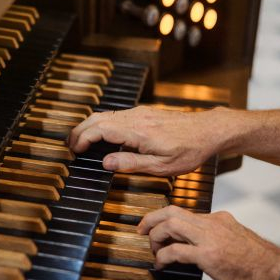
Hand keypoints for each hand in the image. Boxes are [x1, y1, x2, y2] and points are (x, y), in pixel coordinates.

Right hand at [68, 106, 237, 175]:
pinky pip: (115, 116)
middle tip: (69, 146)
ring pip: (105, 115)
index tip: (74, 151)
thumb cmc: (190, 150)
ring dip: (89, 126)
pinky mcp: (144, 114)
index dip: (82, 138)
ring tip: (80, 142)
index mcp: (138, 132)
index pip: (99, 129)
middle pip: (97, 118)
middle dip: (79, 131)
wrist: (209, 131)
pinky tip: (101, 136)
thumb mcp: (162, 166)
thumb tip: (105, 162)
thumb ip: (131, 163)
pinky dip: (101, 124)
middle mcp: (136, 118)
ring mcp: (140, 113)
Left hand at [138, 206, 279, 279]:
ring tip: (152, 249)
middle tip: (141, 230)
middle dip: (151, 219)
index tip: (157, 227)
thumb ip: (215, 237)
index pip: (185, 212)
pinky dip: (162, 256)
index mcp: (219, 218)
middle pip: (172, 211)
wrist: (275, 273)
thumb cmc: (258, 263)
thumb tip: (195, 244)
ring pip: (170, 225)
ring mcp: (209, 238)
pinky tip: (160, 264)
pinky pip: (175, 250)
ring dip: (155, 236)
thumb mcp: (235, 240)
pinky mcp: (207, 255)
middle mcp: (212, 223)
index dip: (166, 219)